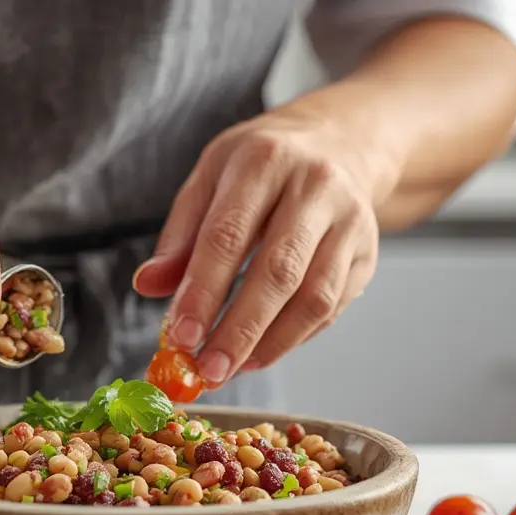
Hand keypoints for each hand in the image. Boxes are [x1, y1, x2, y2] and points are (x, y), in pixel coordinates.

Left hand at [133, 105, 389, 383]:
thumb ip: (179, 235)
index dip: (203, 291)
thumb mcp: (210, 178)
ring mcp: (350, 220)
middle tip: (208, 370)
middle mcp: (315, 186)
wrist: (338, 143)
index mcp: (264, 160)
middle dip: (239, 330)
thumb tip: (149, 286)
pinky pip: (332, 307)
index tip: (182, 336)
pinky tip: (262, 351)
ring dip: (271, 343)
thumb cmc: (262, 165)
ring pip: (314, 297)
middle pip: (278, 272)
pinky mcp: (367, 252)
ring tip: (233, 368)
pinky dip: (295, 337)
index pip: (228, 235)